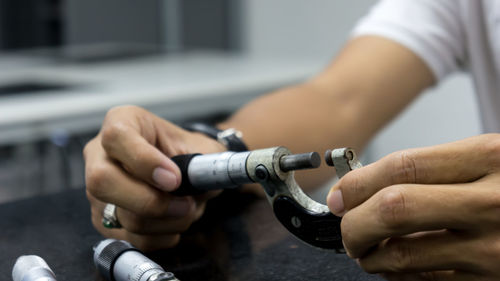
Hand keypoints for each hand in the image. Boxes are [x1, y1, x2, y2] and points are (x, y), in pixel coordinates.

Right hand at [84, 106, 225, 250]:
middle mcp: (100, 154)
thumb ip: (202, 164)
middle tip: (185, 203)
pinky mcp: (105, 220)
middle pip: (103, 182)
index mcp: (122, 122)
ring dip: (165, 221)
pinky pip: (131, 239)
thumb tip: (194, 183)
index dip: (144, 161)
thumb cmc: (189, 152)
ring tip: (187, 209)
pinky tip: (174, 221)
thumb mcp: (202, 148)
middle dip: (151, 201)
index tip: (174, 179)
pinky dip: (161, 236)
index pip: (116, 137)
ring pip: (121, 216)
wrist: (188, 171)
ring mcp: (98, 191)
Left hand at [327, 134, 499, 279]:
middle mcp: (494, 202)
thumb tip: (365, 186)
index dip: (357, 182)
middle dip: (355, 222)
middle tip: (346, 227)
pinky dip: (399, 276)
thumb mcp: (490, 159)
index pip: (402, 167)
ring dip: (370, 254)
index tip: (339, 195)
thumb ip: (435, 169)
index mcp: (491, 158)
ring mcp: (496, 249)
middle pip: (394, 209)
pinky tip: (396, 267)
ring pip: (404, 254)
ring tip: (365, 249)